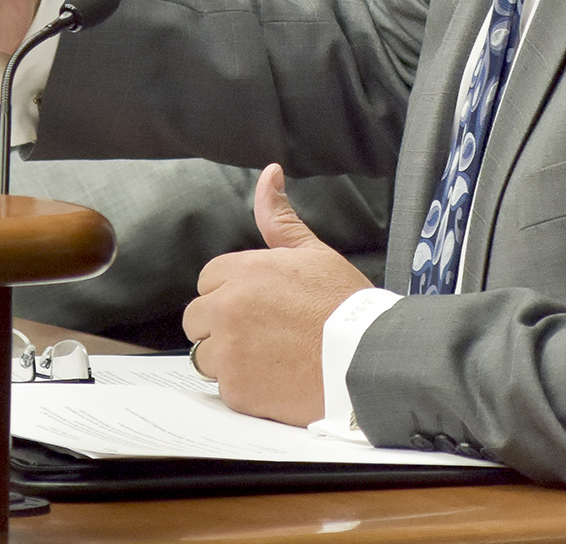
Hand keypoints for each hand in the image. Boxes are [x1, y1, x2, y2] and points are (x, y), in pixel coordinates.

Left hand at [183, 164, 371, 425]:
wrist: (368, 361)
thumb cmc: (344, 307)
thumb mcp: (313, 253)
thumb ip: (279, 217)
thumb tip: (269, 174)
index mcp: (242, 272)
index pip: (207, 281)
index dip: (232, 292)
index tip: (260, 305)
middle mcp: (228, 309)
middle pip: (197, 319)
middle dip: (222, 326)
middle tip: (264, 334)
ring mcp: (229, 352)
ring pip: (206, 356)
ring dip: (229, 359)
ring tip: (271, 358)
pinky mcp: (237, 390)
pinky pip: (224, 388)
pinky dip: (246, 388)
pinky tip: (276, 380)